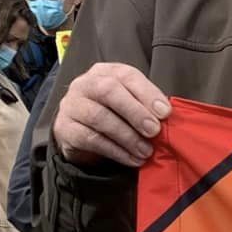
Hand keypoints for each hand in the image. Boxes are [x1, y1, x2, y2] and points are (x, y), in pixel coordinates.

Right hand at [53, 63, 170, 168]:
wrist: (80, 136)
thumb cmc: (113, 115)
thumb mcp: (130, 105)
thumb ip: (146, 106)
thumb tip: (166, 115)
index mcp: (105, 73)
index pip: (126, 75)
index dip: (147, 93)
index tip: (165, 112)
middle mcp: (85, 84)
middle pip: (109, 91)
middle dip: (135, 112)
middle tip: (154, 131)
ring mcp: (72, 105)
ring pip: (99, 117)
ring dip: (128, 136)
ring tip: (146, 151)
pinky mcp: (65, 129)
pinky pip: (91, 139)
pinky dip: (116, 151)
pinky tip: (132, 159)